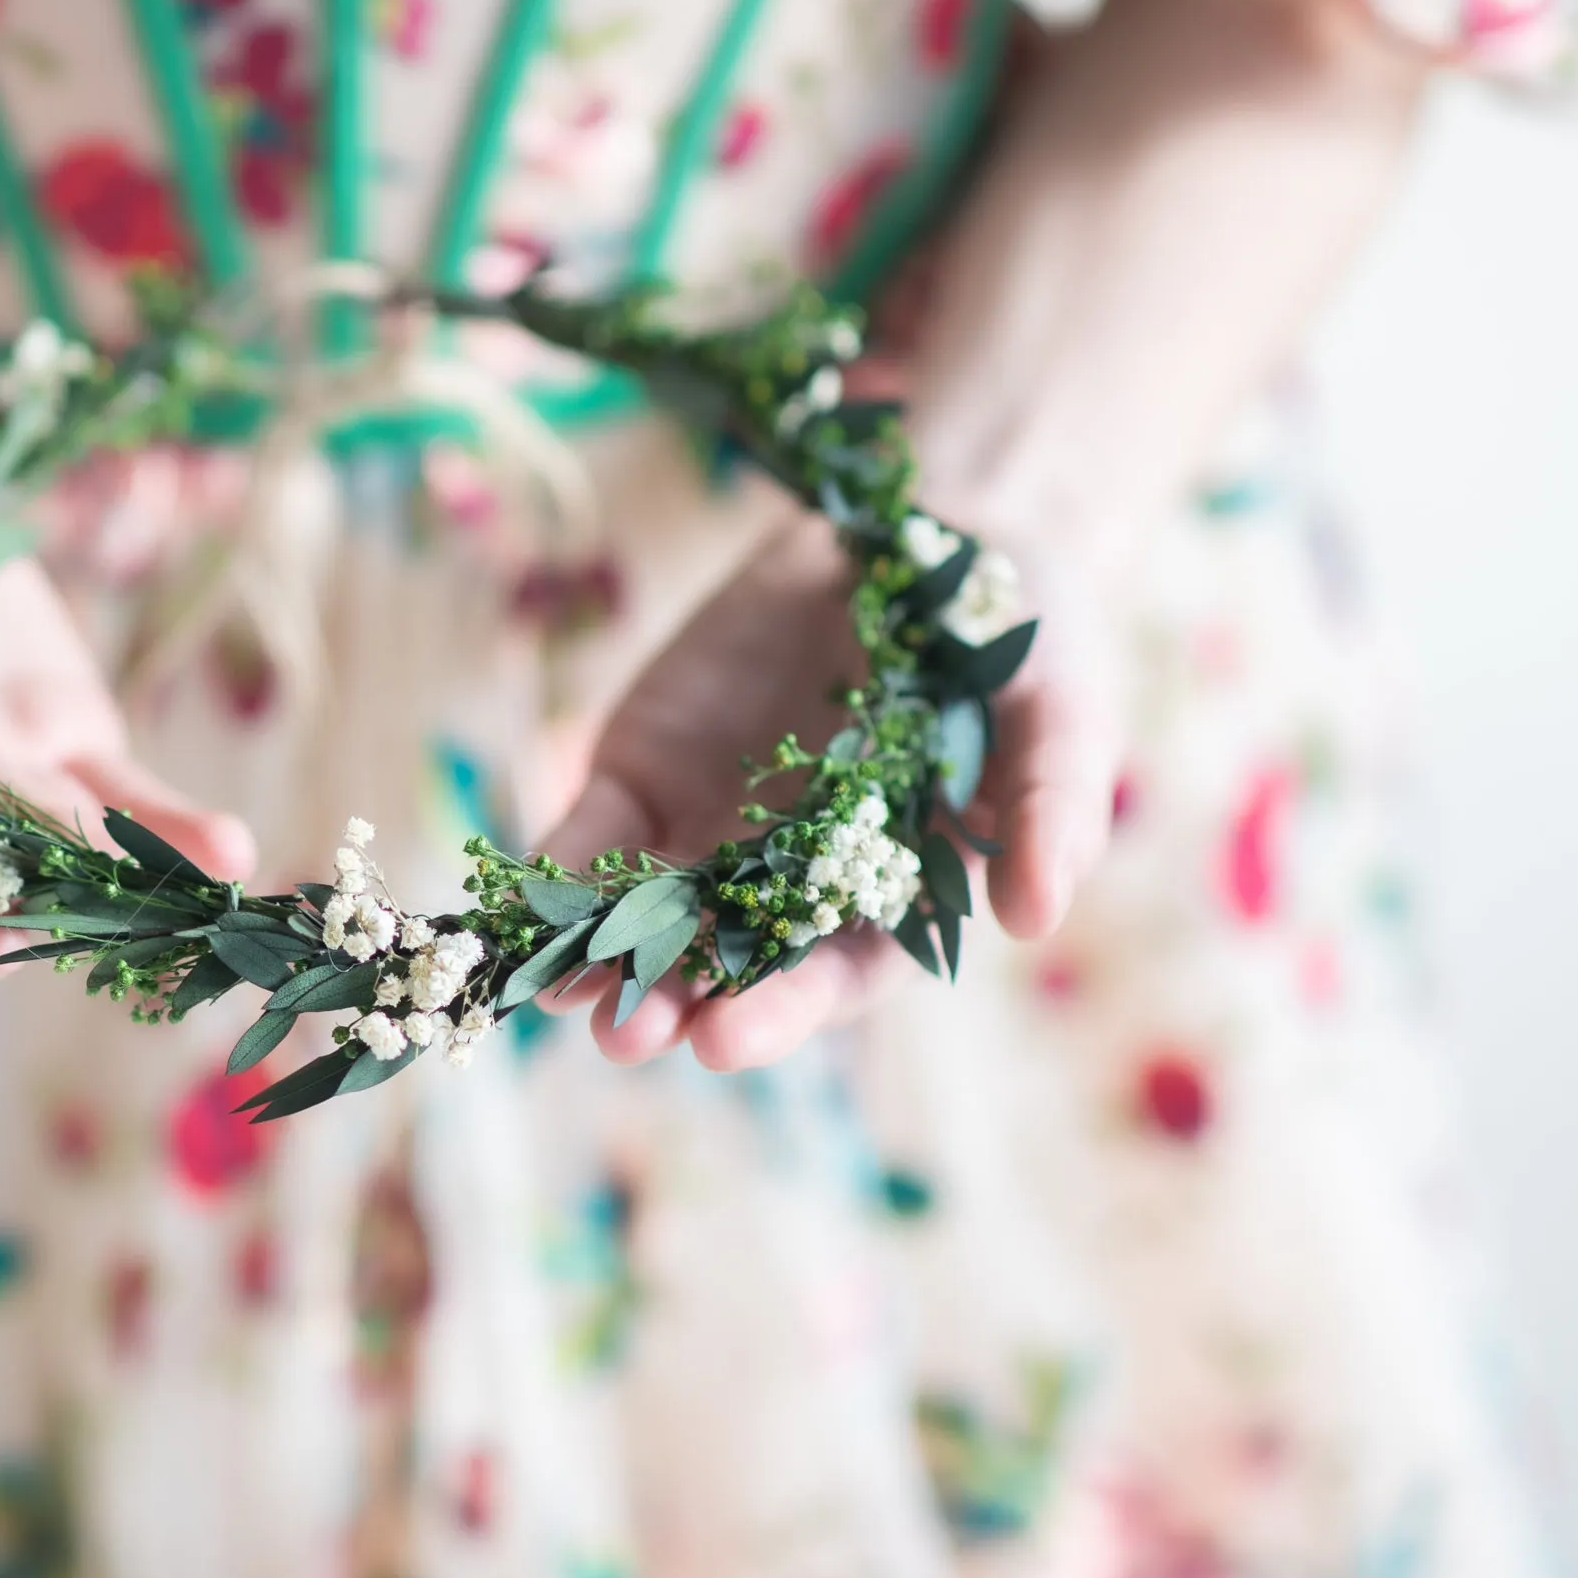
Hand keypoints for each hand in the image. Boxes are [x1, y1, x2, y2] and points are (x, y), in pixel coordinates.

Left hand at [535, 521, 1121, 1069]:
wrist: (940, 535)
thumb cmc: (1023, 644)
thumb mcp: (1060, 715)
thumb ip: (1046, 812)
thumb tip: (1037, 918)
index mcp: (887, 904)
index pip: (827, 978)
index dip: (778, 1012)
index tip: (724, 1042)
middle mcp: (787, 889)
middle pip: (722, 966)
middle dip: (671, 1002)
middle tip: (628, 1037)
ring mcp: (708, 834)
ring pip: (640, 920)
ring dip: (597, 961)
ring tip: (558, 994)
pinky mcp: (645, 773)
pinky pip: (588, 834)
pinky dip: (552, 872)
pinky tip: (517, 907)